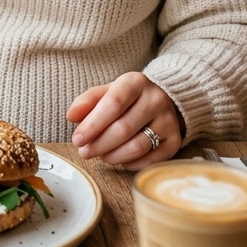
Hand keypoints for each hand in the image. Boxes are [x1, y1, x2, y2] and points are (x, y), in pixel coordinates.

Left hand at [67, 73, 182, 169]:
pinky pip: (149, 160)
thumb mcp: (108, 91)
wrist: (165, 99)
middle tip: (84, 152)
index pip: (113, 104)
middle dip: (99, 144)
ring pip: (137, 147)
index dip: (93, 124)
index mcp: (136, 82)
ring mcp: (168, 121)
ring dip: (113, 156)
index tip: (77, 138)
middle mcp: (156, 100)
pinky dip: (130, 163)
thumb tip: (71, 116)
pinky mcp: (174, 141)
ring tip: (100, 155)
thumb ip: (88, 101)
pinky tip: (119, 158)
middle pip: (123, 128)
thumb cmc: (128, 98)